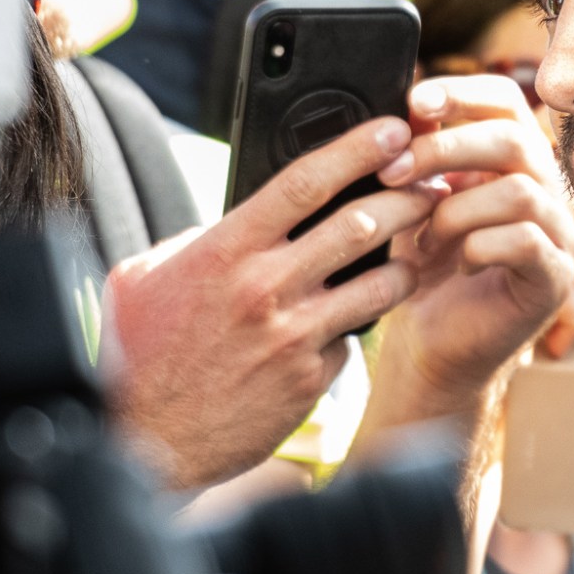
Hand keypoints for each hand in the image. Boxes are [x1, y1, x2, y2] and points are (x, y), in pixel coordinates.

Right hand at [104, 119, 440, 489]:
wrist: (145, 442)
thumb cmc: (140, 353)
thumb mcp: (145, 277)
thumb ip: (195, 242)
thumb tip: (237, 223)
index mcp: (226, 251)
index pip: (305, 182)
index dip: (358, 149)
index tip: (392, 131)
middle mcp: (266, 288)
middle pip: (360, 224)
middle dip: (410, 197)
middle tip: (433, 184)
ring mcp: (294, 336)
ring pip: (380, 284)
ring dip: (407, 264)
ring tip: (416, 255)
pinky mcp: (310, 379)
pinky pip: (351, 339)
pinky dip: (355, 327)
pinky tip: (351, 323)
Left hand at [365, 75, 573, 423]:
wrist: (431, 343)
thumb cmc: (425, 268)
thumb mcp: (413, 201)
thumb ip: (417, 154)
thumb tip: (405, 109)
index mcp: (511, 161)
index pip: (505, 101)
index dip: (462, 93)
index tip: (412, 104)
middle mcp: (545, 190)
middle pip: (515, 138)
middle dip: (444, 149)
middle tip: (393, 172)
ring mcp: (558, 235)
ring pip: (519, 191)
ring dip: (455, 210)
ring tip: (424, 237)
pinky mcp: (556, 280)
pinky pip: (526, 241)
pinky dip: (478, 248)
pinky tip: (456, 265)